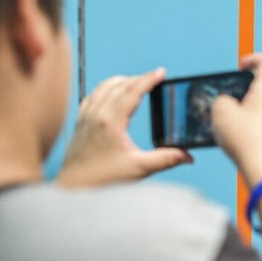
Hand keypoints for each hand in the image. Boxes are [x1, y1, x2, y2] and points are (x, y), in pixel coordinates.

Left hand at [56, 68, 192, 186]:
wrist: (73, 188)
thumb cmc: (102, 180)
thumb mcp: (138, 169)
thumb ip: (165, 159)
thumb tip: (188, 155)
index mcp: (110, 121)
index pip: (132, 91)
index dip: (148, 79)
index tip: (161, 72)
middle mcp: (96, 114)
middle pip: (119, 85)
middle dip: (138, 78)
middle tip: (155, 79)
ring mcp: (85, 117)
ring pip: (103, 87)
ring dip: (122, 81)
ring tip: (136, 82)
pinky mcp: (80, 123)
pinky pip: (92, 95)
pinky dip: (106, 89)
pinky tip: (112, 94)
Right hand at [212, 53, 261, 186]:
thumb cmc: (249, 143)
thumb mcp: (221, 113)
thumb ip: (221, 101)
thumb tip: (227, 103)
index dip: (254, 59)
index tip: (243, 66)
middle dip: (247, 94)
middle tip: (231, 104)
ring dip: (253, 115)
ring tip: (235, 129)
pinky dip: (259, 132)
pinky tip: (246, 144)